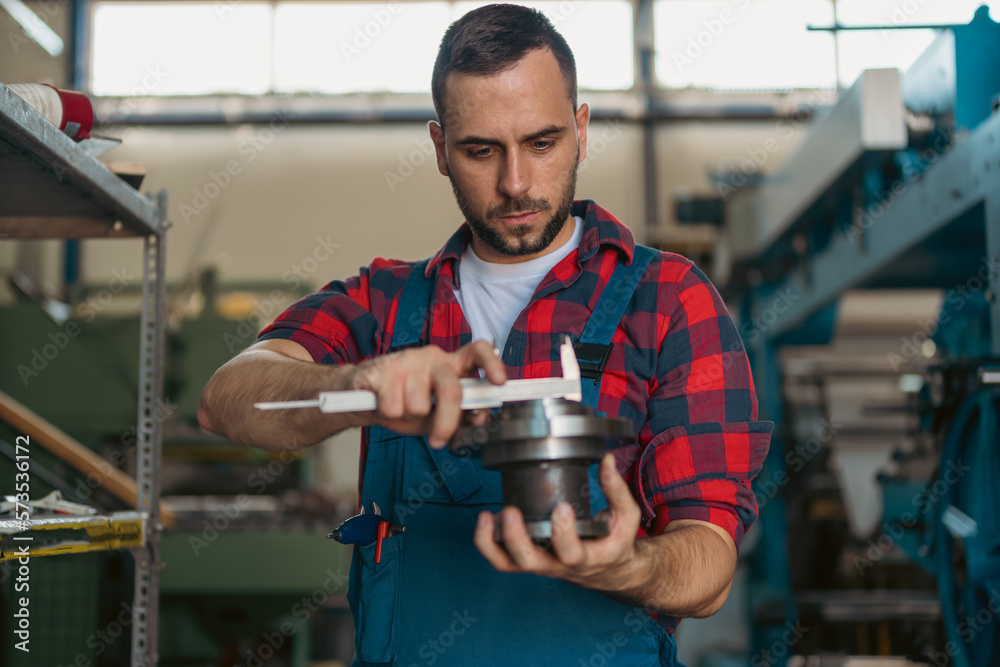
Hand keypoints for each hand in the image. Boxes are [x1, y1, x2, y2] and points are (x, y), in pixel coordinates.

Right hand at [347, 339, 505, 447]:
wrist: (361, 397)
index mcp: (451, 365)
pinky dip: (390, 415)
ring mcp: (407, 360)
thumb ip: (460, 416)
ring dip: (409, 417)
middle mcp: (432, 357)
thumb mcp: (436, 414)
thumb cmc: (405, 404)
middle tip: (438, 440)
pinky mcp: (382, 369)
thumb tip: (479, 418)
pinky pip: (394, 407)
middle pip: (451, 390)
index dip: (492, 365)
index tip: (501, 382)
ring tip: (401, 408)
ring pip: (419, 405)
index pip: (478, 352)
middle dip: (446, 422)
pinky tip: (385, 404)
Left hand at [474, 453, 644, 592]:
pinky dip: (489, 542)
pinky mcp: (529, 559)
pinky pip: (502, 559)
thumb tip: (606, 460)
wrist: (609, 570)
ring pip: (510, 563)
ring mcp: (541, 563)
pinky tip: (487, 519)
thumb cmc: (615, 543)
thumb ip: (617, 490)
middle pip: (531, 561)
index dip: (563, 533)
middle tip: (510, 511)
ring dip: (493, 542)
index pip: (572, 554)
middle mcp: (559, 564)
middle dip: (516, 538)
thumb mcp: (625, 518)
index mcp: (587, 557)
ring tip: (486, 517)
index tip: (562, 508)